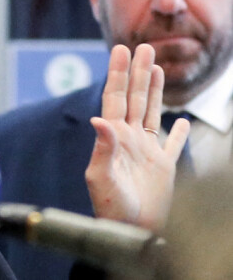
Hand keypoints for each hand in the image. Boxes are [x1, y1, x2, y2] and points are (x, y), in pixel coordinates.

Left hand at [84, 43, 189, 230]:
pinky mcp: (163, 167)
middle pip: (134, 96)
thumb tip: (97, 119)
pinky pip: (173, 144)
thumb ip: (102, 147)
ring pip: (151, 111)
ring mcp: (147, 150)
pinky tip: (182, 120)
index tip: (120, 50)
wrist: (130, 233)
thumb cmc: (110, 208)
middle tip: (143, 47)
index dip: (117, 73)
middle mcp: (130, 137)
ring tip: (156, 68)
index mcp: (114, 136)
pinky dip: (178, 132)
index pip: (115, 97)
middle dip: (138, 72)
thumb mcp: (101, 177)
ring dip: (155, 90)